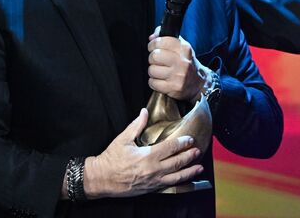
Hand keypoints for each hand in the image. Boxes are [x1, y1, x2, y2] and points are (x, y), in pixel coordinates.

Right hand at [83, 109, 203, 198]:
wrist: (100, 179)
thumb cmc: (111, 159)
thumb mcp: (123, 139)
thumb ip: (136, 125)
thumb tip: (144, 111)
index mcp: (147, 156)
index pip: (170, 148)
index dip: (182, 143)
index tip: (190, 139)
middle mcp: (153, 169)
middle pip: (177, 162)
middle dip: (189, 156)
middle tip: (198, 150)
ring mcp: (153, 181)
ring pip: (176, 177)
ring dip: (189, 171)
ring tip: (199, 167)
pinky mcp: (151, 188)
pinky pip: (169, 186)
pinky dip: (180, 183)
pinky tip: (187, 181)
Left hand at [147, 27, 210, 100]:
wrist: (198, 83)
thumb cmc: (186, 63)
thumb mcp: (181, 47)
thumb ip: (166, 38)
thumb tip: (152, 37)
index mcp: (184, 48)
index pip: (161, 41)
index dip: (153, 44)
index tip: (154, 48)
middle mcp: (182, 61)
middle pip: (155, 56)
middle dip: (152, 59)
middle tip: (158, 61)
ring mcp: (178, 75)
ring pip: (152, 70)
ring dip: (153, 72)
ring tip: (161, 72)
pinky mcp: (174, 87)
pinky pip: (153, 83)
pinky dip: (154, 83)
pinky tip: (162, 81)